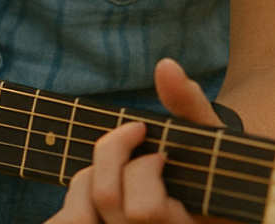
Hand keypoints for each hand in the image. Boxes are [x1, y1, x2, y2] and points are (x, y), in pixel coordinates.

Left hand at [45, 58, 230, 223]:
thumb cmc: (208, 167)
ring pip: (80, 212)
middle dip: (115, 157)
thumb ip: (190, 104)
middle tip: (136, 146)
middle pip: (107, 199)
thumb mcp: (208, 137)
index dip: (143, 169)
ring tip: (115, 171)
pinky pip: (66, 220)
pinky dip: (75, 193)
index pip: (143, 209)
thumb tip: (165, 66)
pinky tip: (97, 181)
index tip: (159, 151)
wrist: (206, 197)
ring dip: (88, 177)